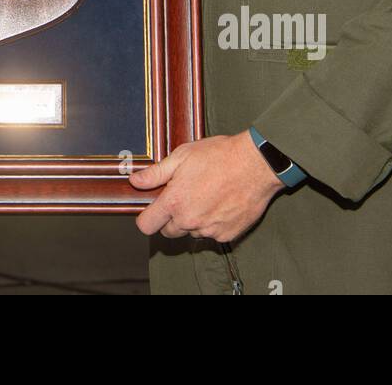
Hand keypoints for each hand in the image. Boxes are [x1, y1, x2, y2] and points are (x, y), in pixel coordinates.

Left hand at [129, 132, 283, 241]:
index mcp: (174, 202)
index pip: (146, 226)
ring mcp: (209, 230)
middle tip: (184, 196)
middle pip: (169, 231)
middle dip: (171, 217)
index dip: (147, 217)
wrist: (256, 164)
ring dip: (193, 220)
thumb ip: (156, 173)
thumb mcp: (182, 156)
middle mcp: (190, 221)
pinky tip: (220, 203)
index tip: (154, 209)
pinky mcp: (228, 235)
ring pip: (192, 232)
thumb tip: (135, 181)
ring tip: (206, 195)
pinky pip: (212, 234)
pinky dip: (213, 223)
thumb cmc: (219, 156)